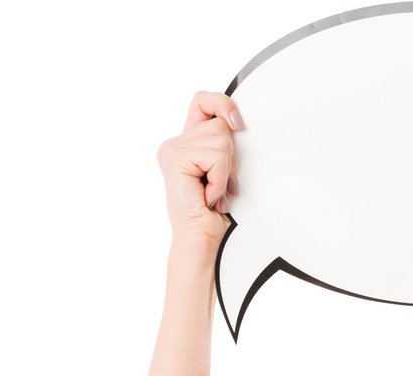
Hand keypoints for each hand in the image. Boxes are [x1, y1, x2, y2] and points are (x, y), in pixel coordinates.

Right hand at [156, 90, 242, 245]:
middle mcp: (175, 144)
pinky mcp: (175, 159)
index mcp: (187, 143)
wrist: (203, 237)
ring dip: (226, 170)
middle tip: (220, 183)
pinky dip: (220, 179)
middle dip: (230, 156)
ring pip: (221, 139)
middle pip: (219, 123)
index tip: (239, 125)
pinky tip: (209, 195)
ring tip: (214, 191)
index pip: (203, 101)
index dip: (223, 104)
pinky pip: (216, 157)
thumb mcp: (225, 170)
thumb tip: (238, 123)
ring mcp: (172, 150)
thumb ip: (224, 145)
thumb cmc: (215, 211)